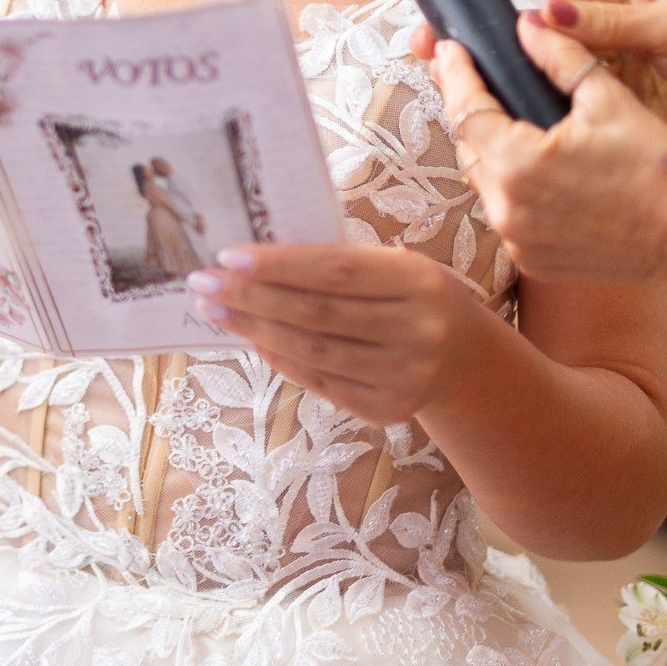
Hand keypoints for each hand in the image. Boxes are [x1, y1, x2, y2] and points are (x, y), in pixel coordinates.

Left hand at [187, 243, 478, 425]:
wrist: (463, 357)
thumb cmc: (408, 295)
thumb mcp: (391, 267)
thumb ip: (336, 264)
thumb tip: (251, 260)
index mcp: (418, 281)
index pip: (336, 270)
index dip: (279, 265)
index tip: (226, 256)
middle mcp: (417, 331)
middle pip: (317, 314)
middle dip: (251, 297)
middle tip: (203, 283)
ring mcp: (404, 376)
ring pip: (312, 351)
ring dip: (254, 329)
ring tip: (215, 310)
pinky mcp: (387, 409)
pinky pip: (320, 382)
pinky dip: (278, 359)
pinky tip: (250, 339)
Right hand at [409, 0, 666, 183]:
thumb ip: (609, 22)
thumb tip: (545, 14)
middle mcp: (592, 20)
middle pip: (519, 16)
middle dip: (475, 23)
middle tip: (430, 36)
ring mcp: (592, 63)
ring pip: (526, 60)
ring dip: (489, 65)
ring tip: (444, 69)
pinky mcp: (596, 103)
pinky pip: (548, 98)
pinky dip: (519, 100)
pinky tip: (489, 104)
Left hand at [425, 12, 666, 288]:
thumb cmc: (663, 172)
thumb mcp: (612, 102)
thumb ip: (562, 59)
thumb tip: (528, 23)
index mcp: (517, 162)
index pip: (466, 107)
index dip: (455, 73)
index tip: (447, 47)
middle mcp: (505, 206)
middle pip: (469, 143)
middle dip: (467, 106)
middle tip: (464, 73)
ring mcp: (515, 237)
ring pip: (484, 179)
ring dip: (488, 147)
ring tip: (496, 115)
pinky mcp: (531, 258)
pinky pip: (506, 212)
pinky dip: (510, 186)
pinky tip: (527, 165)